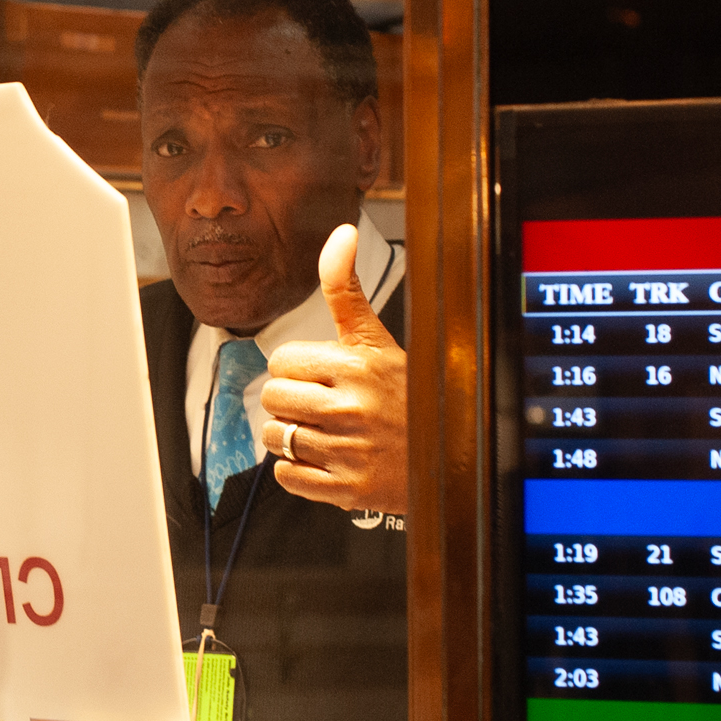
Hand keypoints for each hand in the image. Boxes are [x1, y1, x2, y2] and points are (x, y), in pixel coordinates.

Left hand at [260, 223, 406, 513]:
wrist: (448, 456)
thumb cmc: (406, 392)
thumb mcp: (377, 337)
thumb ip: (345, 288)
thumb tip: (341, 232)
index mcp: (355, 365)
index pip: (281, 361)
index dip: (296, 368)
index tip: (321, 374)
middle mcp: (350, 407)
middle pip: (272, 397)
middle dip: (288, 399)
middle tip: (318, 403)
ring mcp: (348, 450)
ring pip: (275, 436)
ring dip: (290, 434)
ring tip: (322, 430)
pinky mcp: (346, 488)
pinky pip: (285, 475)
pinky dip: (296, 469)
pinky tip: (323, 457)